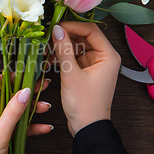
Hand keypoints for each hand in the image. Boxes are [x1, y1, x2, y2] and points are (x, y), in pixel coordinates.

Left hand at [0, 76, 51, 153]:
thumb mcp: (0, 134)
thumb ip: (13, 112)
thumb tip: (25, 91)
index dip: (11, 78)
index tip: (27, 74)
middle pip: (4, 96)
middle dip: (24, 94)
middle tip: (43, 87)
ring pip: (9, 110)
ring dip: (28, 111)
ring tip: (46, 108)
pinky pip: (10, 125)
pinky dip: (25, 126)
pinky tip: (43, 127)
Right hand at [51, 21, 120, 136]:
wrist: (87, 128)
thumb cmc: (84, 104)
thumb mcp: (71, 75)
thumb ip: (63, 50)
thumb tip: (56, 29)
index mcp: (108, 56)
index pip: (90, 30)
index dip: (72, 26)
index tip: (55, 27)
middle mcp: (104, 58)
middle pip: (83, 37)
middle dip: (65, 37)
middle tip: (47, 37)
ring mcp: (95, 65)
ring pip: (77, 47)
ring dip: (62, 48)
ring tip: (46, 50)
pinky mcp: (86, 72)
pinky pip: (74, 58)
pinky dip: (63, 57)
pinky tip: (49, 60)